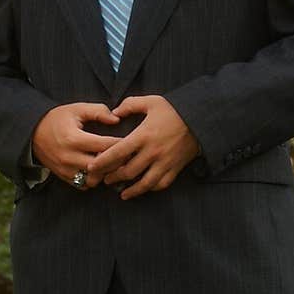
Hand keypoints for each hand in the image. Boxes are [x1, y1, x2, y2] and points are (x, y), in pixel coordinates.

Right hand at [31, 103, 120, 187]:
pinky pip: (84, 185)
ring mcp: (65, 169)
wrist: (32, 132)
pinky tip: (98, 170)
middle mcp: (69, 157)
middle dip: (116, 161)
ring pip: (94, 179)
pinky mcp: (63, 176)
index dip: (120, 143)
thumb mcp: (76, 109)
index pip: (105, 145)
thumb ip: (98, 111)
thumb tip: (117, 119)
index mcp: (73, 138)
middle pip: (101, 166)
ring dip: (105, 173)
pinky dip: (93, 179)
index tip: (130, 140)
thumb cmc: (57, 118)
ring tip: (111, 162)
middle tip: (125, 155)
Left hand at [85, 95, 199, 199]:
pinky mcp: (175, 168)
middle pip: (128, 171)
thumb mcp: (151, 101)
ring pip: (144, 183)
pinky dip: (150, 189)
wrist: (201, 119)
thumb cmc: (174, 110)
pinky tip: (142, 190)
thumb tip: (114, 113)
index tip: (93, 167)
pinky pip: (161, 184)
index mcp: (143, 135)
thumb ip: (130, 105)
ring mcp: (165, 162)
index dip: (103, 161)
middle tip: (103, 179)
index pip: (118, 152)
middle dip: (113, 177)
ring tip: (120, 192)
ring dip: (130, 189)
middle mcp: (153, 152)